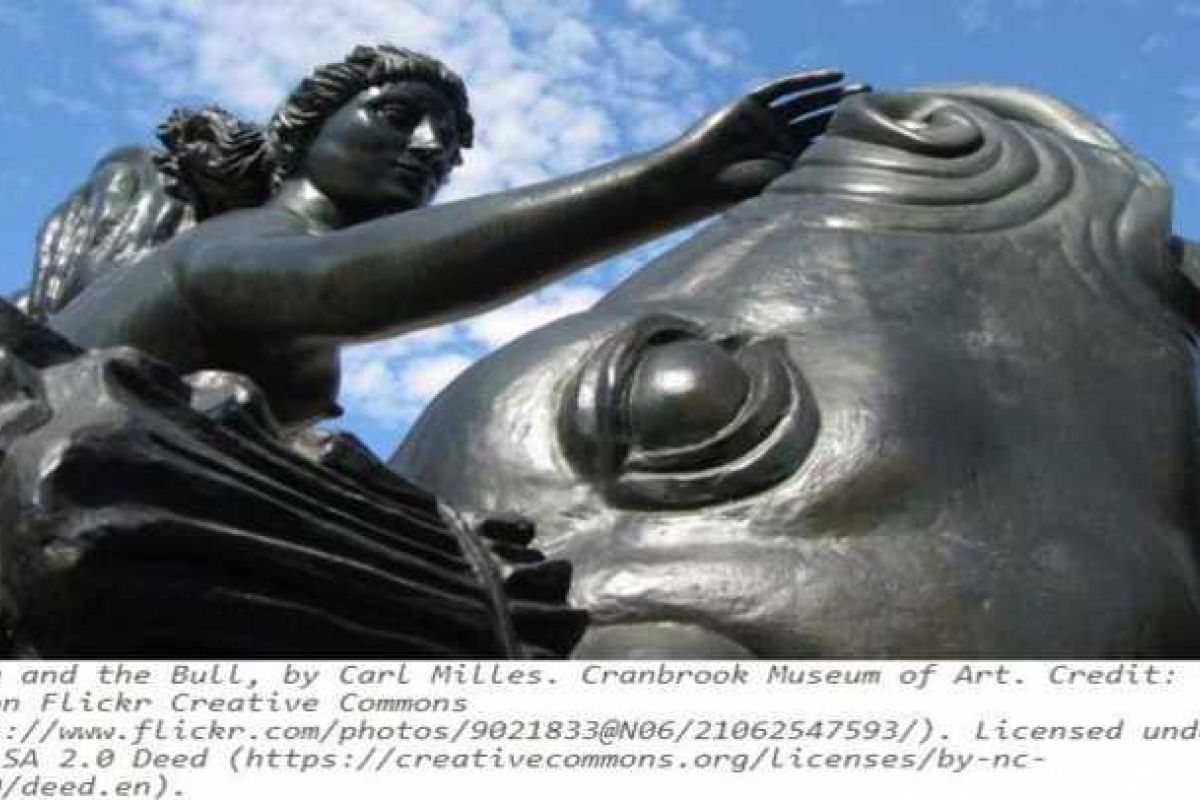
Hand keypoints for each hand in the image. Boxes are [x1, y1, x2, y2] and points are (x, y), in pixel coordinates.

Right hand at [664, 69, 868, 202]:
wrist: (697, 178)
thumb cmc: (737, 192)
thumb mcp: (784, 184)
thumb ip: (810, 174)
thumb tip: (853, 176)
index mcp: (784, 165)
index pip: (821, 145)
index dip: (848, 134)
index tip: (876, 129)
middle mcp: (776, 141)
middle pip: (817, 120)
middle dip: (845, 110)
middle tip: (875, 101)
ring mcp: (763, 121)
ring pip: (804, 102)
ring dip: (832, 94)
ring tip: (861, 88)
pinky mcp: (749, 104)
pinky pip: (783, 88)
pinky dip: (808, 81)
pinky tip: (835, 77)